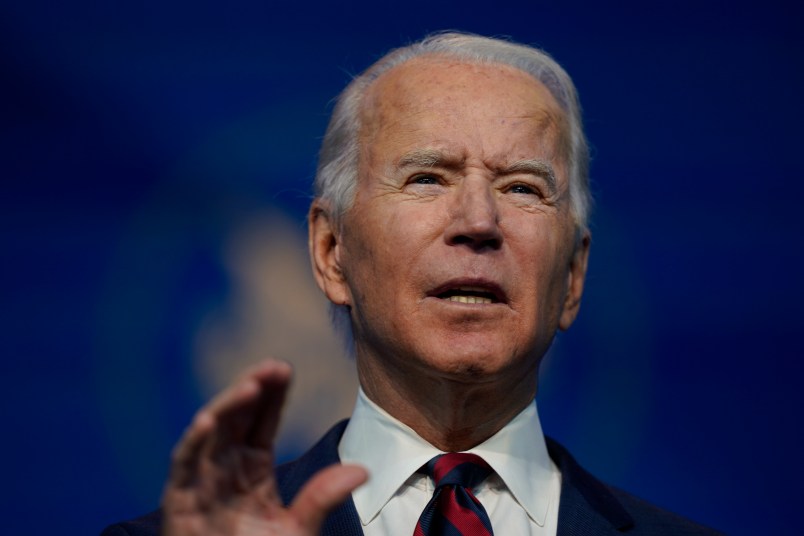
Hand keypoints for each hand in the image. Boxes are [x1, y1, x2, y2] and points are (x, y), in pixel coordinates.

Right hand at [161, 359, 367, 534]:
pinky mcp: (178, 500)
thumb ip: (322, 497)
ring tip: (250, 385)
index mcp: (253, 466)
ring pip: (210, 431)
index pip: (262, 420)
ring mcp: (200, 480)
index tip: (285, 369)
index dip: (272, 394)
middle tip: (274, 366)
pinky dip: (192, 441)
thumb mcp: (298, 529)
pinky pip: (182, 464)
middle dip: (253, 388)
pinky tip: (206, 420)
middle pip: (236, 416)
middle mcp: (225, 466)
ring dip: (227, 406)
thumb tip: (362, 470)